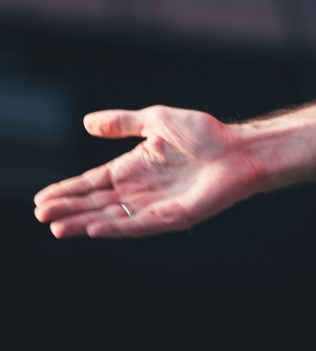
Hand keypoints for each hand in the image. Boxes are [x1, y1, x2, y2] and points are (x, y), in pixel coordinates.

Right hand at [33, 105, 260, 238]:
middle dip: (68, 209)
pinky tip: (94, 229)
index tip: (41, 199)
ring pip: (112, 218)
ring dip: (84, 222)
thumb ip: (122, 123)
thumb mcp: (155, 121)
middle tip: (41, 215)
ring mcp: (155, 205)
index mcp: (133, 168)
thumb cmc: (204, 133)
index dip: (68, 190)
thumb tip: (87, 122)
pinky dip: (116, 228)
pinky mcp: (173, 217)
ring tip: (57, 227)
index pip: (92, 183)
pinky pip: (139, 225)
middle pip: (96, 203)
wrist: (238, 149)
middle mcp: (140, 190)